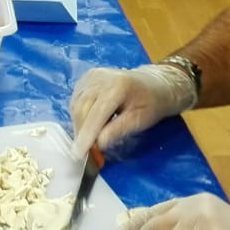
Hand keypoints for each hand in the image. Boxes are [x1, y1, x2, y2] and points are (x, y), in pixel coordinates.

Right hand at [68, 63, 195, 157]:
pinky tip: (89, 124)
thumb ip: (119, 130)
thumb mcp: (141, 120)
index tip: (80, 153)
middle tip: (87, 152)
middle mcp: (100, 78)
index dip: (87, 134)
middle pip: (82, 109)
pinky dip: (79, 116)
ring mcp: (91, 76)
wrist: (154, 83)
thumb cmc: (151, 103)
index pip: (97, 113)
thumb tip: (98, 144)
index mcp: (118, 86)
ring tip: (90, 138)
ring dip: (79, 125)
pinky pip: (76, 101)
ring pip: (76, 106)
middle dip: (82, 132)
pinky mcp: (86, 78)